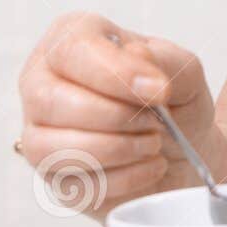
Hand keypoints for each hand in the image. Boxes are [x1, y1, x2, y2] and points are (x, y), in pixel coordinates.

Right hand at [18, 10, 216, 218]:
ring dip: (117, 149)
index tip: (159, 91)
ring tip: (154, 142)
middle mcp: (43, 83)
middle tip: (158, 121)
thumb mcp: (184, 70)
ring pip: (50, 147)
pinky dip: (124, 178)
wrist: (186, 147)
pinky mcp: (54, 178)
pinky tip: (150, 166)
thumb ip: (164, 60)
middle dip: (115, 116)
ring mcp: (40, 133)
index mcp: (71, 41)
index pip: (72, 49)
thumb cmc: (174, 99)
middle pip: (49, 100)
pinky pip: (73, 184)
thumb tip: (137, 58)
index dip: (115, 73)